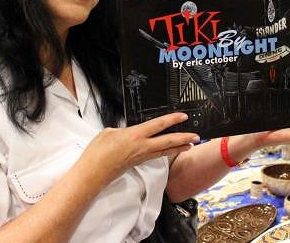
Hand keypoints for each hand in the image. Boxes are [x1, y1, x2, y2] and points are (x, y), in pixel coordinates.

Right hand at [80, 113, 199, 186]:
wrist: (93, 173)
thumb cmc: (98, 153)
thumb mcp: (109, 132)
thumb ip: (122, 130)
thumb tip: (129, 132)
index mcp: (135, 136)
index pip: (158, 125)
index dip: (172, 120)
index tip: (183, 116)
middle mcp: (141, 147)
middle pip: (168, 142)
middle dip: (183, 138)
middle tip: (196, 135)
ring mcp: (140, 157)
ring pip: (164, 151)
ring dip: (178, 147)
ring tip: (189, 145)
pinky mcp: (137, 163)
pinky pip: (155, 156)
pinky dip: (165, 152)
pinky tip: (167, 151)